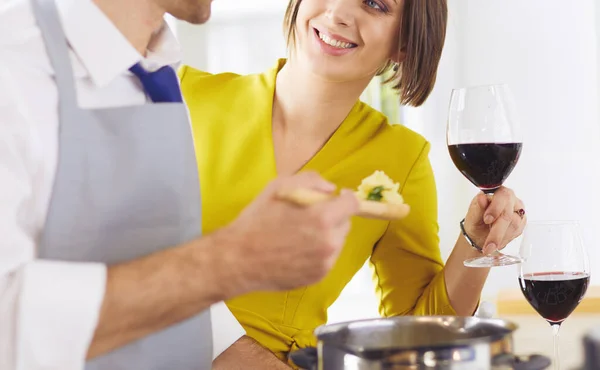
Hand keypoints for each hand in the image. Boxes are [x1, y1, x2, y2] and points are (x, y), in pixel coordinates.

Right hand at [217, 171, 358, 294]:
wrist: (238, 259)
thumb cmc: (256, 220)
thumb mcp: (278, 187)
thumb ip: (310, 181)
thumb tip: (331, 189)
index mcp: (322, 218)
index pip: (352, 205)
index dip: (347, 198)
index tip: (340, 196)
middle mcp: (329, 243)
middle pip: (345, 224)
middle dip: (334, 216)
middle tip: (312, 216)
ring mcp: (325, 263)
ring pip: (337, 242)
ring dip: (326, 235)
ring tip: (300, 235)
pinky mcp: (318, 277)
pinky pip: (327, 259)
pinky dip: (318, 252)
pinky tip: (296, 250)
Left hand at [463, 186, 526, 254]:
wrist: (479, 235)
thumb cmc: (476, 222)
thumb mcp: (472, 216)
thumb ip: (478, 207)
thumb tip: (482, 198)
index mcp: (496, 192)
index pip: (502, 196)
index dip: (495, 209)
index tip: (487, 220)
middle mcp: (509, 198)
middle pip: (508, 214)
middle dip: (497, 232)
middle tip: (488, 245)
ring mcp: (517, 209)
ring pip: (514, 224)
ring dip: (501, 237)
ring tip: (490, 244)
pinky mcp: (522, 221)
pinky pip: (518, 231)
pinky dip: (506, 239)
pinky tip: (498, 241)